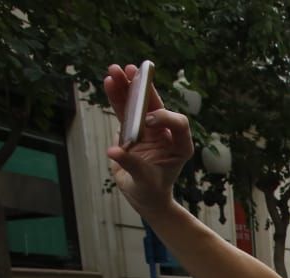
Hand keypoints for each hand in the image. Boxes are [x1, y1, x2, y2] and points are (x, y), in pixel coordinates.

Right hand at [102, 63, 192, 216]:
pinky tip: (109, 82)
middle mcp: (166, 133)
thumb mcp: (143, 181)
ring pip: (138, 104)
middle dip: (143, 89)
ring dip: (127, 87)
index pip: (179, 124)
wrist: (143, 196)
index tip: (147, 121)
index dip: (165, 118)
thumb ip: (132, 164)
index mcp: (180, 146)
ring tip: (114, 70)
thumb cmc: (150, 191)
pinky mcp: (133, 129)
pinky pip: (125, 110)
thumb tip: (114, 151)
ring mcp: (149, 129)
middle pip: (157, 105)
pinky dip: (117, 97)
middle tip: (131, 71)